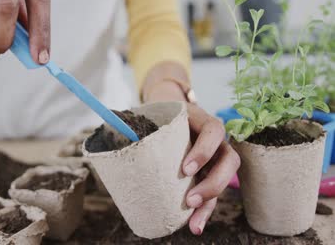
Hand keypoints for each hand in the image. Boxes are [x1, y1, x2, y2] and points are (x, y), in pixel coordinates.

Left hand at [143, 62, 239, 235]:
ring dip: (210, 202)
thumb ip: (137, 120)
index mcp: (202, 121)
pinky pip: (212, 194)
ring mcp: (214, 158)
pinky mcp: (208, 175)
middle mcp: (215, 140)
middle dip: (213, 183)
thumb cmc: (159, 117)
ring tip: (193, 222)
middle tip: (190, 200)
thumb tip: (109, 122)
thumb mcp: (153, 113)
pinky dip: (204, 212)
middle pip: (230, 159)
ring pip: (224, 180)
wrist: (166, 116)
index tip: (185, 168)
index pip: (214, 131)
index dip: (204, 150)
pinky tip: (194, 226)